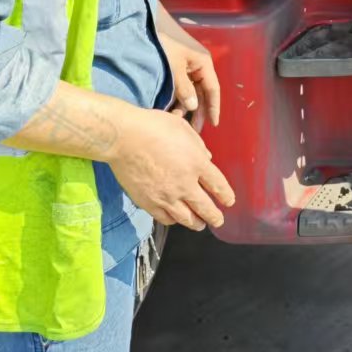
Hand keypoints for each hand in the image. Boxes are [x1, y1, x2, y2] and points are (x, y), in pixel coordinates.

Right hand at [109, 107, 234, 231]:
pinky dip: (174, 220)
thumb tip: (206, 159)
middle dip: (215, 217)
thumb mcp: (183, 129)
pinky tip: (176, 218)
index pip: (219, 186)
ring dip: (196, 223)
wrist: (123, 138)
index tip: (229, 201)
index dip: (226, 196)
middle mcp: (185, 184)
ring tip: (200, 225)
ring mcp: (166, 196)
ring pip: (187, 219)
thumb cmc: (152, 127)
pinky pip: (166, 218)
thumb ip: (198, 146)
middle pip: (206, 208)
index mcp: (196, 164)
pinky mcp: (149, 203)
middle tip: (218, 221)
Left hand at [161, 34, 220, 130]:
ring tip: (179, 123)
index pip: (213, 90)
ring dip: (186, 107)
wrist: (148, 27)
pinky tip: (172, 111)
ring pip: (192, 93)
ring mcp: (188, 69)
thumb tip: (193, 107)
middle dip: (199, 112)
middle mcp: (199, 67)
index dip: (214, 107)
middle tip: (194, 131)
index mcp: (203, 64)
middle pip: (203, 94)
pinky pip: (182, 89)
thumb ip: (184, 88)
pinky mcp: (178, 70)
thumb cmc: (164, 43)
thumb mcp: (174, 66)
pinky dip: (178, 100)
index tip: (214, 124)